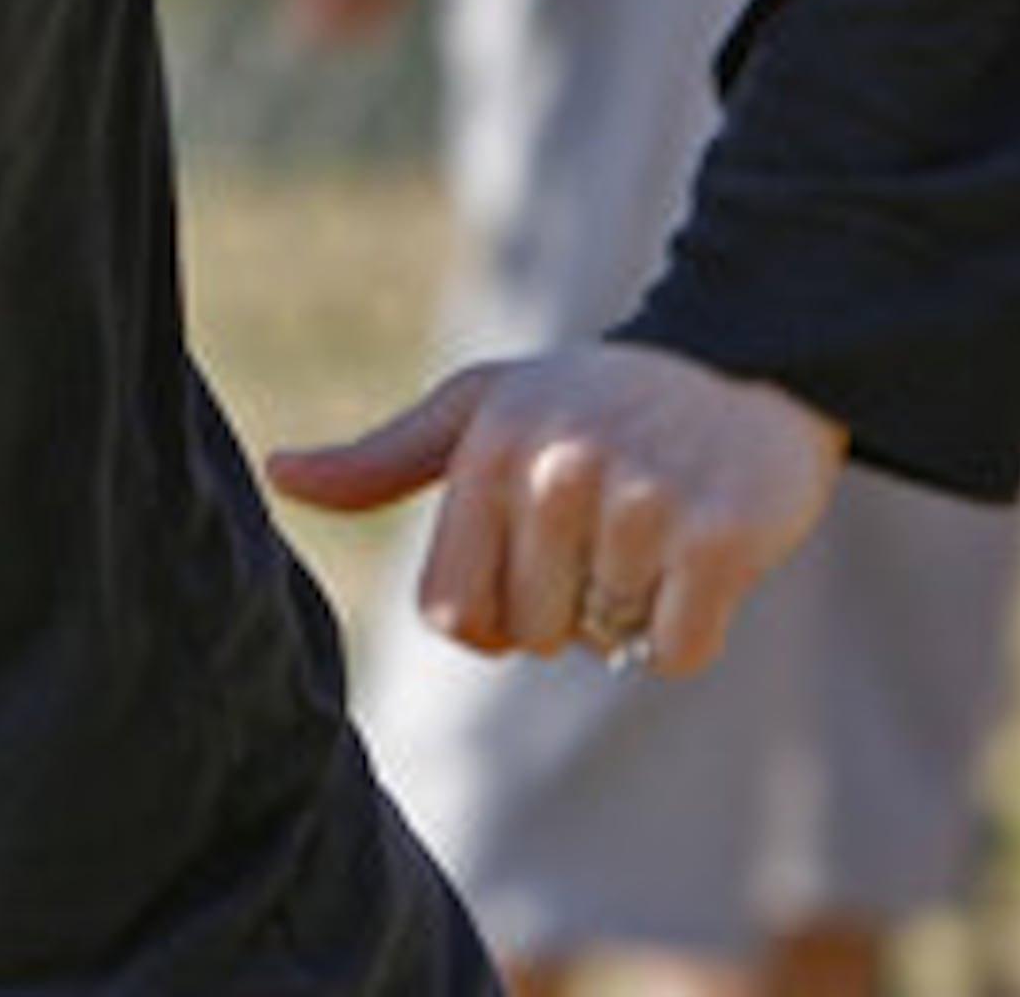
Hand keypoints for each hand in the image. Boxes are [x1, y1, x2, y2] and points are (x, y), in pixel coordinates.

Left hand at [266, 343, 845, 677]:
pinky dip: (688, 631)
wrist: (740, 369)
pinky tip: (701, 557)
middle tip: (606, 530)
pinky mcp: (717, 536)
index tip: (530, 566)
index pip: (452, 610)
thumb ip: (381, 461)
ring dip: (629, 609)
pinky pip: (676, 650)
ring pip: (604, 642)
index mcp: (488, 445)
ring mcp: (640, 501)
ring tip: (653, 528)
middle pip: (530, 633)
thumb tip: (279, 476)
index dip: (493, 617)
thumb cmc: (590, 404)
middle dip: (566, 607)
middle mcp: (558, 468)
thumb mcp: (481, 413)